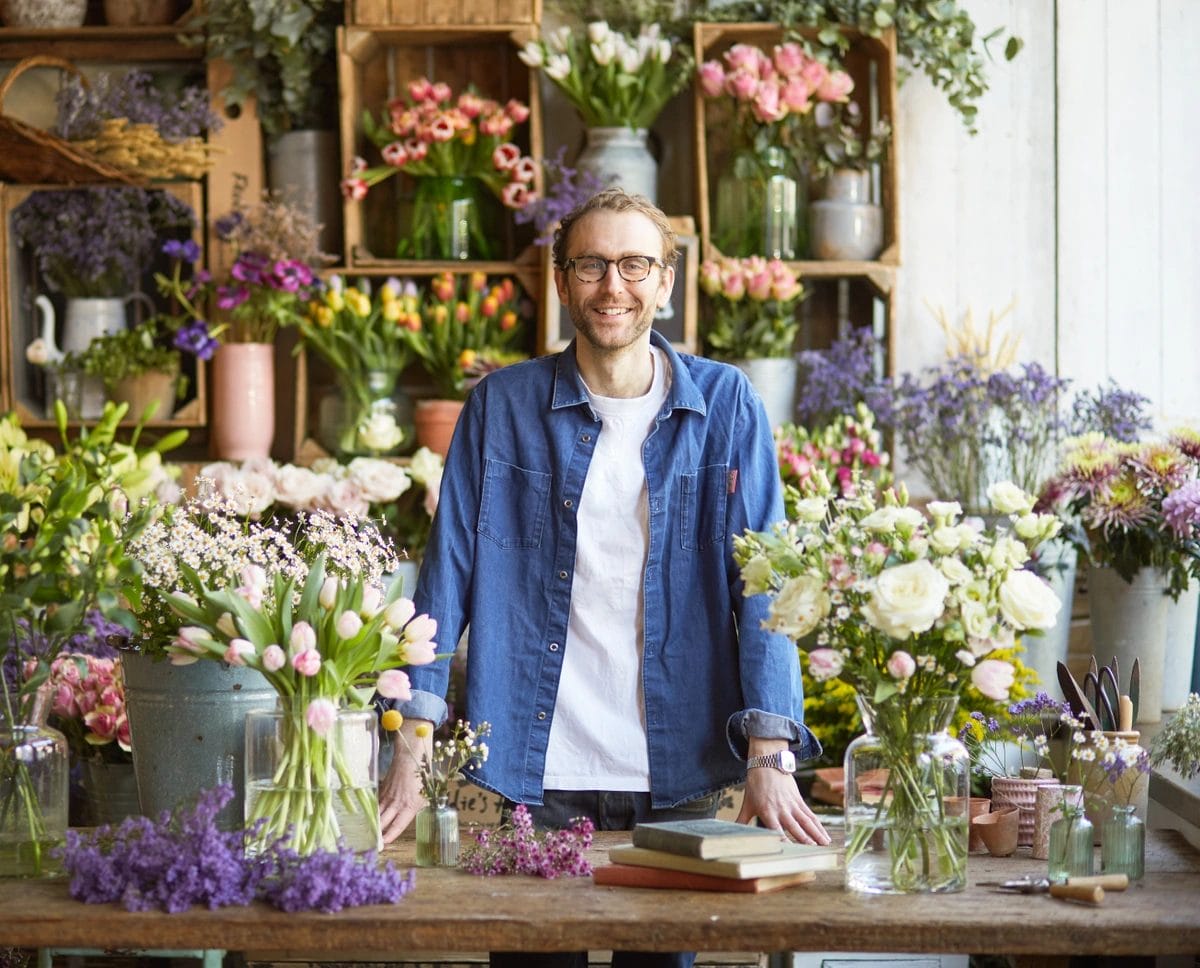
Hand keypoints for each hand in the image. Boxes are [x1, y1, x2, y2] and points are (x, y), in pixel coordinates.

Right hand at [379, 717, 432, 843]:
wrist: (411, 755)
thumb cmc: (423, 774)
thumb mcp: (426, 793)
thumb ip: (417, 806)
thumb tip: (411, 815)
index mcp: (410, 805)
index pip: (398, 825)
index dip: (390, 835)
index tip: (383, 844)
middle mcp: (397, 803)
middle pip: (384, 821)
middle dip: (377, 833)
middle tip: (372, 843)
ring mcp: (388, 795)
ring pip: (378, 812)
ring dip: (373, 823)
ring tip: (367, 833)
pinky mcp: (383, 788)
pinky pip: (376, 802)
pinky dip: (373, 810)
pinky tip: (369, 816)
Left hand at [737, 767, 831, 845]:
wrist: (767, 763)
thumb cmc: (755, 785)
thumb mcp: (747, 803)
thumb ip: (741, 820)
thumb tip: (732, 833)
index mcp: (767, 811)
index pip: (776, 829)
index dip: (784, 840)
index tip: (790, 852)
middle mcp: (781, 809)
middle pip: (794, 827)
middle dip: (804, 840)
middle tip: (813, 852)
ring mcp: (792, 805)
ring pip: (806, 822)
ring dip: (816, 834)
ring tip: (824, 846)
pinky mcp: (799, 800)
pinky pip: (810, 815)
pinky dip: (819, 826)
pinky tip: (825, 836)